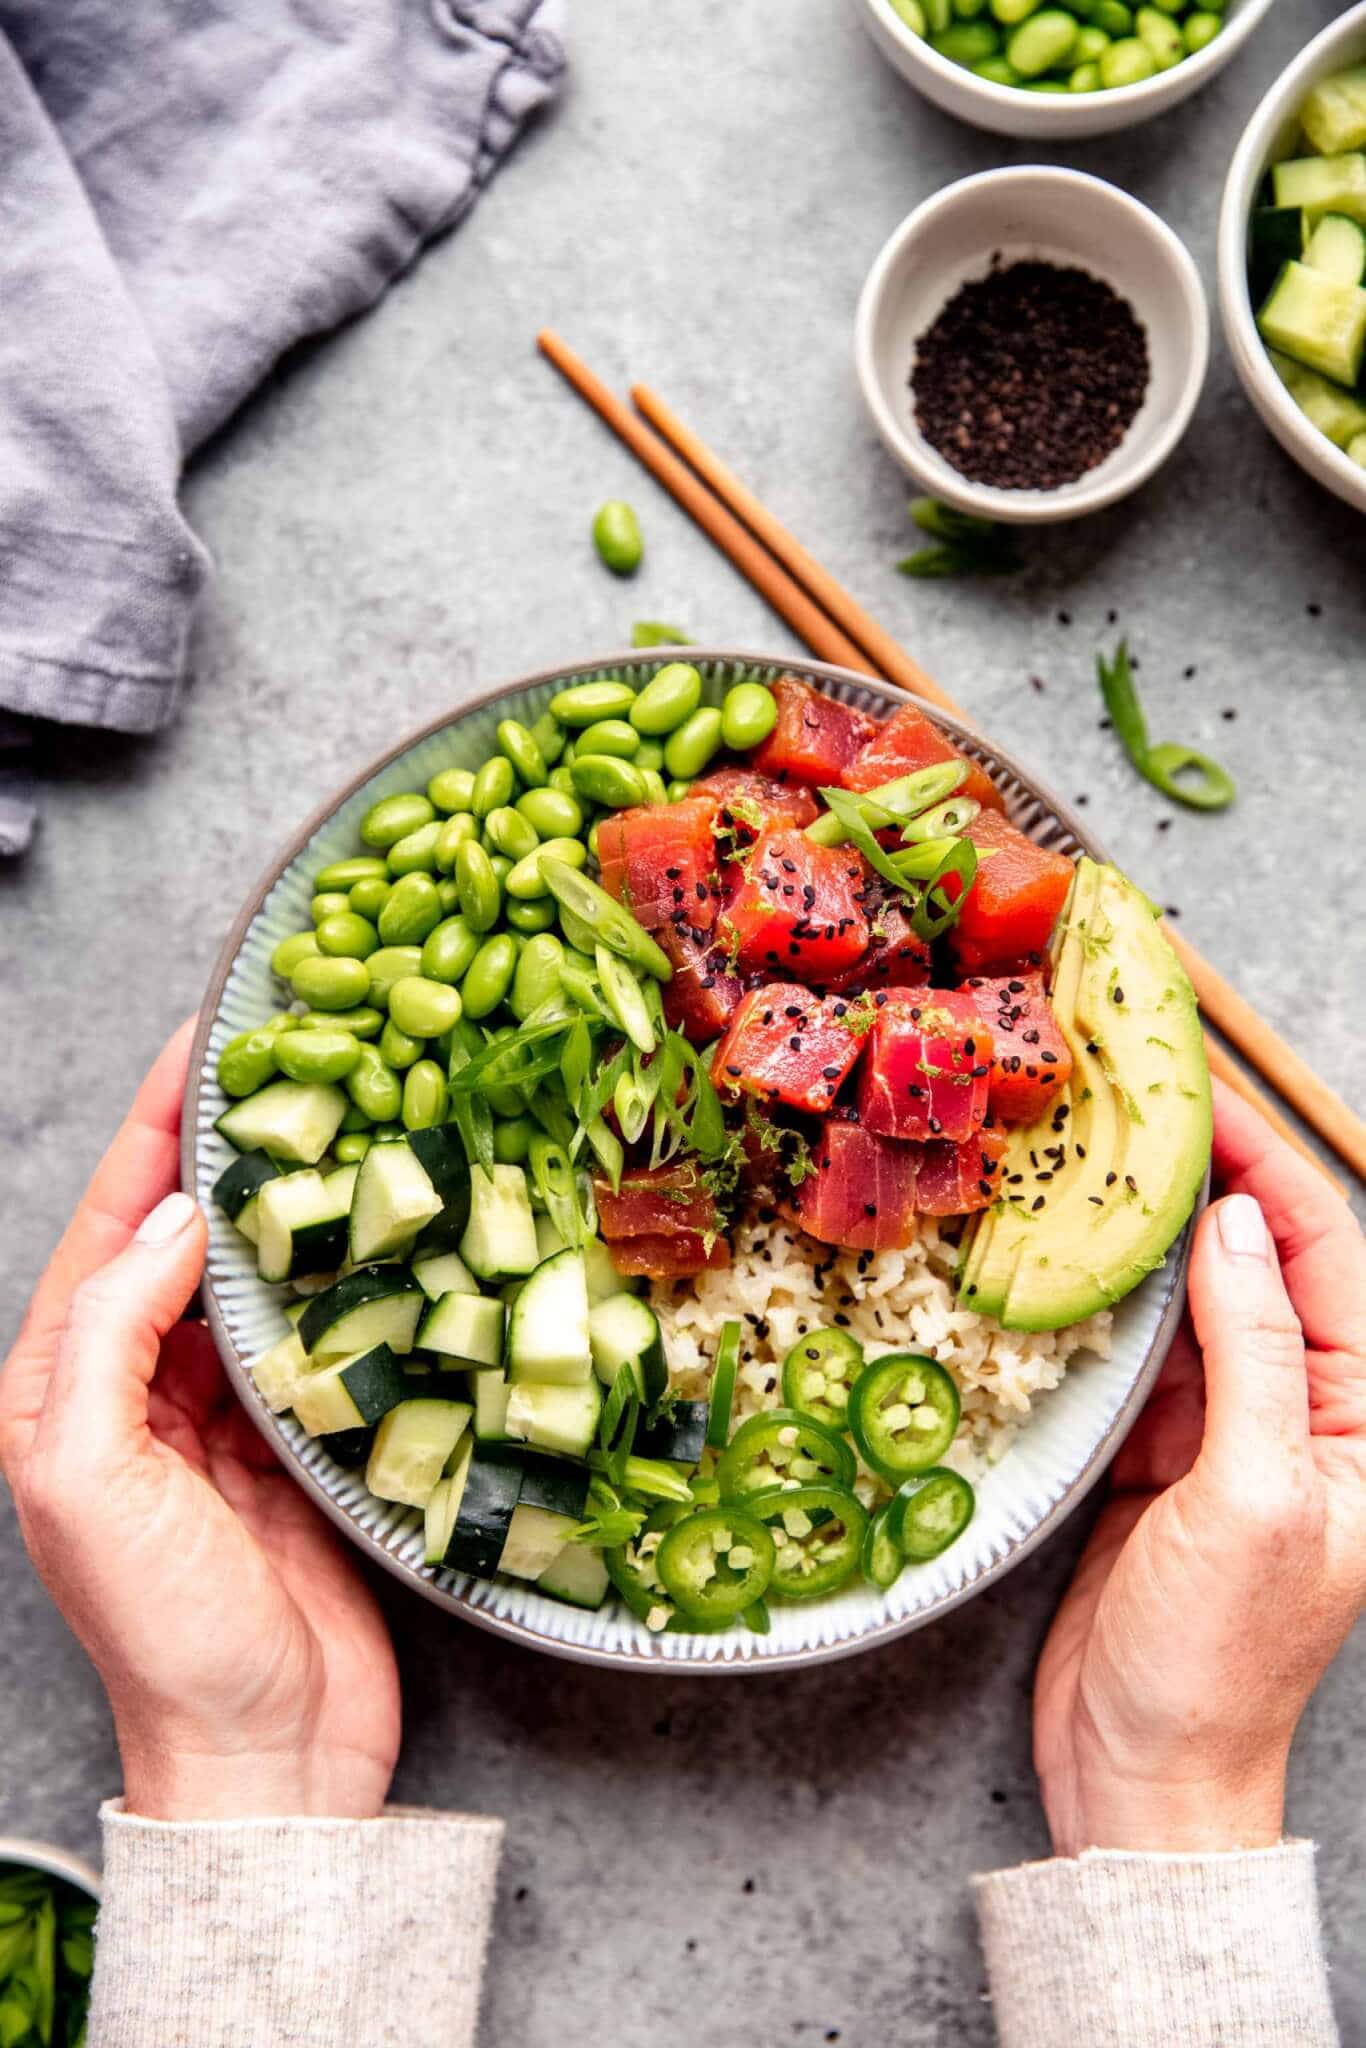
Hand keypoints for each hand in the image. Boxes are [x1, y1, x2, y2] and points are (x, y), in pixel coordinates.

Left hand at [0, 1023, 400, 1821]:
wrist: (269, 1754)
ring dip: (287, 1198)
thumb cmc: (164, 1633)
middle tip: (286, 1054)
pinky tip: (373, 1224)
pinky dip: (339, 1271)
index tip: (199, 1042)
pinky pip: (315, 1329)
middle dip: (223, 1143)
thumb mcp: (91, 1478)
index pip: (108, 1227)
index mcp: (63, 1390)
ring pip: (251, 1273)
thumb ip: (112, 1336)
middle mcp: (138, 1389)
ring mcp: (223, 1413)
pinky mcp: (300, 1438)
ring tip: (338, 1114)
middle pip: (179, 1235)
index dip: (149, 1131)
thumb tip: (177, 1220)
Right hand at [1034, 1078, 1365, 1856]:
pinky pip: (1137, 1354)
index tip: (1204, 1094)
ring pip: (1191, 1299)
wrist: (1144, 1774)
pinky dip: (1103, 1302)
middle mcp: (1305, 1413)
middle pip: (1262, 1262)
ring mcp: (1225, 1433)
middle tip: (1135, 1102)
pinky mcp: (1156, 1457)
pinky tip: (1063, 1258)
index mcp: (1364, 1421)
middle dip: (1207, 1179)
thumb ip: (1252, 1355)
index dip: (1270, 1166)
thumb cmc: (1219, 1661)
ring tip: (1092, 1157)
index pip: (1329, 1255)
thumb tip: (1236, 1224)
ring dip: (1147, 1232)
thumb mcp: (1254, 1498)